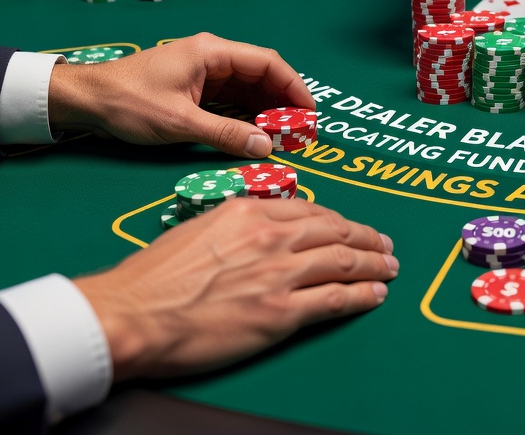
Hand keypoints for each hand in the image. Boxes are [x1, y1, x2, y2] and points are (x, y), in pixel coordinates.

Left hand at [47, 32, 312, 157]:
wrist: (84, 100)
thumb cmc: (128, 103)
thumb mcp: (180, 122)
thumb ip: (226, 134)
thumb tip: (266, 147)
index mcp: (212, 52)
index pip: (268, 63)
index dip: (294, 88)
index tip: (310, 114)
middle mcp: (211, 56)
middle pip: (261, 74)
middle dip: (284, 102)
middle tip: (301, 132)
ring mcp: (202, 71)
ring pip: (247, 87)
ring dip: (266, 110)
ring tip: (283, 136)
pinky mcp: (193, 87)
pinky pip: (231, 98)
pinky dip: (246, 114)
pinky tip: (255, 133)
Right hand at [74, 198, 396, 380]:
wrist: (134, 313)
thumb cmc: (153, 278)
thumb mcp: (197, 229)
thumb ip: (233, 226)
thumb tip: (253, 231)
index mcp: (248, 212)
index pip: (310, 211)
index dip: (338, 220)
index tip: (351, 226)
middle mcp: (271, 237)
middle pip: (336, 232)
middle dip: (366, 238)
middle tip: (385, 244)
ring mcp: (279, 274)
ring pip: (344, 261)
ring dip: (375, 264)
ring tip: (390, 268)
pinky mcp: (281, 312)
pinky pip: (337, 299)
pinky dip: (363, 295)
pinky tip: (376, 294)